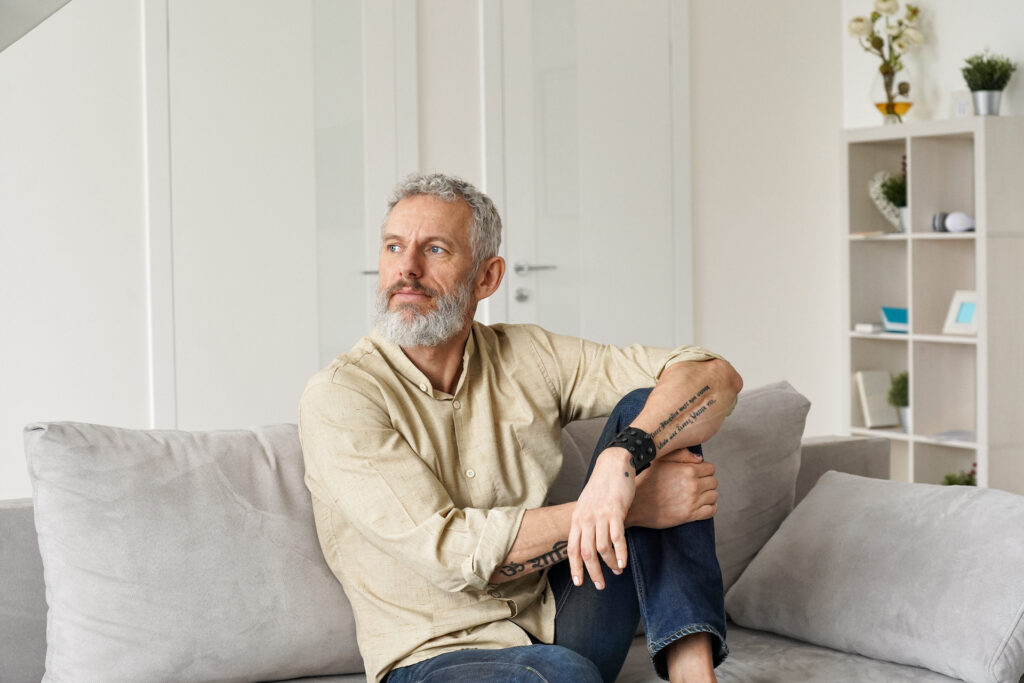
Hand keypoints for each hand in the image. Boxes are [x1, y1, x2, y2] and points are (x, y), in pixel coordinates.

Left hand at [568, 447, 634, 589]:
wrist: (613, 464)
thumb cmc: (602, 487)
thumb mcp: (587, 505)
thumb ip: (586, 523)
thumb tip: (588, 543)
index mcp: (577, 519)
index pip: (572, 548)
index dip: (575, 568)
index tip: (580, 583)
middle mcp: (586, 519)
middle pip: (586, 553)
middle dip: (593, 572)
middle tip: (600, 586)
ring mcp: (600, 516)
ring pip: (602, 548)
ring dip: (609, 564)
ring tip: (617, 572)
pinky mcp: (615, 511)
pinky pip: (617, 538)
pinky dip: (620, 553)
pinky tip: (623, 563)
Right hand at [626, 449, 717, 528]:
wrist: (636, 504)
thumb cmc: (646, 480)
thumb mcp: (660, 460)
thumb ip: (681, 454)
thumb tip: (700, 459)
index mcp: (688, 469)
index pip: (710, 468)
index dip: (703, 470)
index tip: (696, 474)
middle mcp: (693, 484)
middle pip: (713, 482)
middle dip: (706, 483)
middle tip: (695, 486)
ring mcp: (692, 501)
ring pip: (713, 496)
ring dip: (707, 496)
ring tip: (697, 496)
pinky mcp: (690, 515)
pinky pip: (711, 511)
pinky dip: (709, 509)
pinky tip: (701, 506)